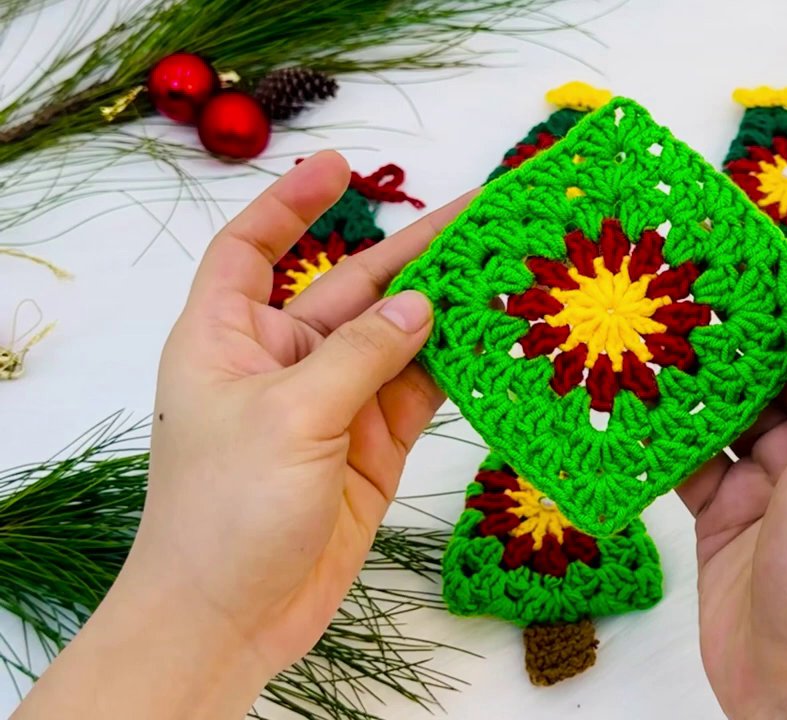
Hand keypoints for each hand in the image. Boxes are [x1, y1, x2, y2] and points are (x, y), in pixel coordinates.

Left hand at [16, 152, 472, 718]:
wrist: (231, 619)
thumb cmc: (225, 511)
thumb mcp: (290, 417)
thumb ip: (363, 355)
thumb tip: (425, 304)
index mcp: (228, 337)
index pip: (253, 249)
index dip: (291, 204)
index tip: (340, 166)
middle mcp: (282, 361)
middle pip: (352, 287)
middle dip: (412, 253)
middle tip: (481, 214)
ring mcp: (333, 404)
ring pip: (398, 339)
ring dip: (448, 309)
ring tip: (509, 268)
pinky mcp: (373, 446)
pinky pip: (420, 391)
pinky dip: (458, 367)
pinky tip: (500, 339)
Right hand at [681, 245, 786, 719]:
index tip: (777, 251)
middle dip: (755, 326)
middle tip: (701, 279)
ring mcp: (784, 488)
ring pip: (743, 411)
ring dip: (707, 374)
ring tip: (661, 323)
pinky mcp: (732, 519)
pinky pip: (700, 461)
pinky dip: (672, 432)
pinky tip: (638, 397)